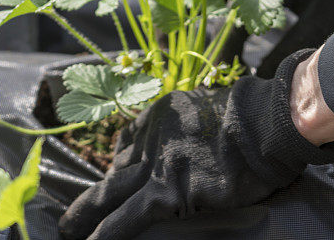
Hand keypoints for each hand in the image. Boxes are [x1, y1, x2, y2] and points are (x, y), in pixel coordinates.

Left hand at [59, 50, 333, 239]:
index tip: (114, 183)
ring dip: (86, 215)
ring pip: (110, 194)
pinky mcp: (171, 192)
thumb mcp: (206, 107)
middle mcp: (150, 139)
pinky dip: (109, 232)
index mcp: (158, 116)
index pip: (126, 146)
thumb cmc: (250, 115)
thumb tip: (188, 151)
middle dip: (90, 195)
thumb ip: (186, 126)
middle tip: (69, 216)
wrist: (265, 121)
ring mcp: (158, 165)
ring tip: (68, 233)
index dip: (118, 169)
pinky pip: (131, 217)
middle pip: (112, 171)